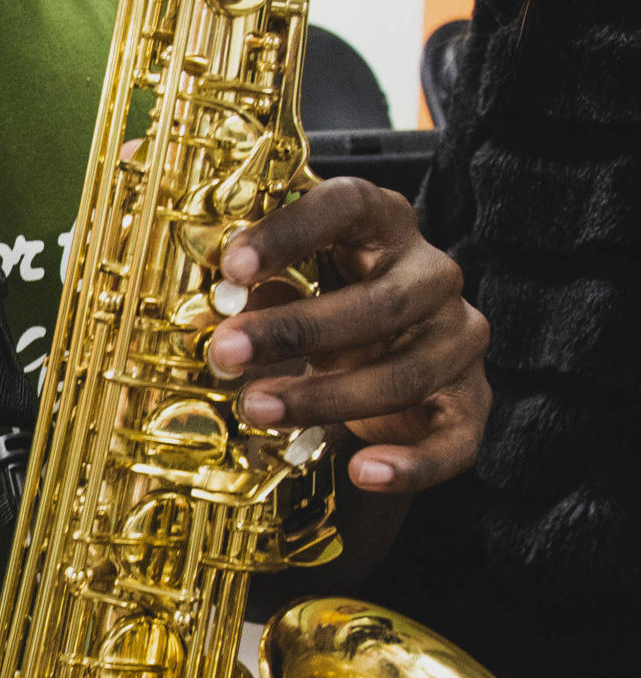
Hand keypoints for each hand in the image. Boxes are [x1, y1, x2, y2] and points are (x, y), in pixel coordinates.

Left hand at [204, 176, 488, 494]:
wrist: (375, 365)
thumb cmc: (323, 309)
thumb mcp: (288, 288)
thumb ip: (254, 290)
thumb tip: (206, 309)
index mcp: (384, 224)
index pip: (348, 206)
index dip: (291, 232)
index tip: (232, 267)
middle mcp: (432, 275)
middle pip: (379, 303)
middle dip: (296, 331)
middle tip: (227, 352)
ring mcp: (458, 339)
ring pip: (405, 374)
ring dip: (327, 398)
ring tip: (258, 408)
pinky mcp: (471, 402)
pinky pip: (453, 441)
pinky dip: (410, 464)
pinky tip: (364, 472)